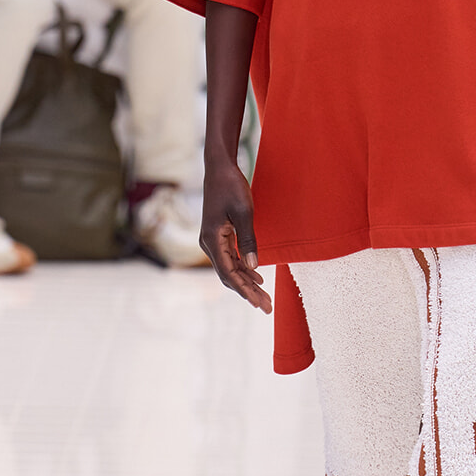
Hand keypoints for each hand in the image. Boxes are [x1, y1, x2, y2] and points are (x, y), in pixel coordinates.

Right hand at [201, 155, 272, 312]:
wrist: (219, 168)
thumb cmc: (231, 187)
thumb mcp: (244, 212)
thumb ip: (248, 240)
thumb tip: (254, 266)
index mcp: (211, 239)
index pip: (228, 272)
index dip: (244, 290)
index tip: (259, 303)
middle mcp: (209, 243)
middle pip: (229, 275)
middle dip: (248, 292)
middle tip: (266, 307)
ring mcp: (213, 240)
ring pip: (230, 269)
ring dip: (247, 283)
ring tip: (265, 297)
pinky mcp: (219, 236)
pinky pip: (231, 258)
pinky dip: (244, 269)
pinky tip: (257, 277)